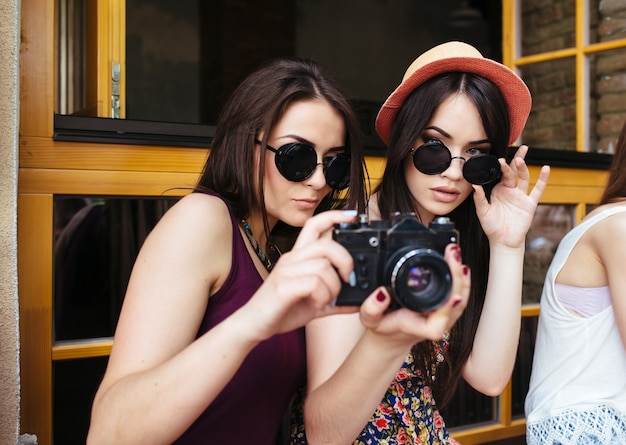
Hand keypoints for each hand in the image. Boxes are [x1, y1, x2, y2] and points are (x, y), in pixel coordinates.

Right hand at [240, 210, 359, 338]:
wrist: (254, 325)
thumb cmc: (281, 310)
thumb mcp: (314, 303)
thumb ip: (335, 300)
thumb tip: (359, 302)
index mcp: (298, 257)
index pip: (314, 225)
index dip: (334, 216)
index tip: (352, 216)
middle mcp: (291, 259)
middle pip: (326, 244)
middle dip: (346, 261)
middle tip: (348, 280)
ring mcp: (286, 271)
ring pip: (323, 265)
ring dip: (334, 286)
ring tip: (329, 300)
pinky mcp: (283, 286)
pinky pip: (314, 283)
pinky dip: (324, 296)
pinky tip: (319, 305)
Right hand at [357, 244, 469, 350]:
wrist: (390, 336)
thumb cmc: (382, 327)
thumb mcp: (370, 319)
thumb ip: (371, 308)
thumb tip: (381, 293)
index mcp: (416, 326)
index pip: (435, 325)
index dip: (446, 310)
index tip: (452, 295)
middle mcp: (433, 323)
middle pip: (454, 305)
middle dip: (456, 278)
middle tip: (451, 253)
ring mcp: (442, 318)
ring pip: (460, 300)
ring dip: (461, 276)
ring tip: (454, 254)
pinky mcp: (445, 311)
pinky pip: (459, 297)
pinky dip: (461, 280)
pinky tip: (460, 265)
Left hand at [473, 145, 549, 247]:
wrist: (503, 240)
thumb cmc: (492, 226)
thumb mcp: (482, 211)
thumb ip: (479, 198)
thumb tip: (474, 185)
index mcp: (498, 190)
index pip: (500, 174)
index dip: (501, 166)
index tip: (499, 158)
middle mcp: (510, 190)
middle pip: (514, 171)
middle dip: (516, 160)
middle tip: (519, 149)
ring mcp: (521, 195)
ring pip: (524, 178)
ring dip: (524, 168)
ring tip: (521, 159)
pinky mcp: (530, 203)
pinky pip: (538, 190)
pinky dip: (543, 179)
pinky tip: (546, 168)